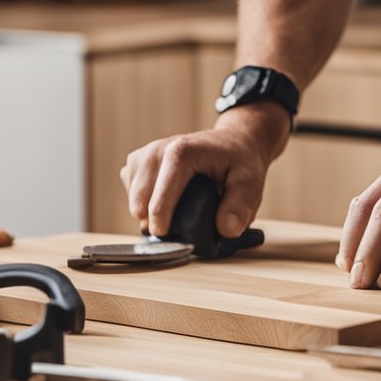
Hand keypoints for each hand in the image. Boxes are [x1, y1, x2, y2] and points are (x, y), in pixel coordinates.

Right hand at [120, 103, 289, 237]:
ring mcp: (144, 154)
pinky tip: (163, 202)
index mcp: (180, 152)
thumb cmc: (240, 163)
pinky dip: (142, 203)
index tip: (167, 238)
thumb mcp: (251, 183)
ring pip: (132, 198)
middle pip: (140, 201)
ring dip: (148, 214)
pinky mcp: (137, 160)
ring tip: (174, 214)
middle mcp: (157, 150)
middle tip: (179, 229)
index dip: (161, 222)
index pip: (159, 196)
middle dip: (155, 221)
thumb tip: (227, 231)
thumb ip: (241, 207)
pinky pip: (130, 191)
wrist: (232, 142)